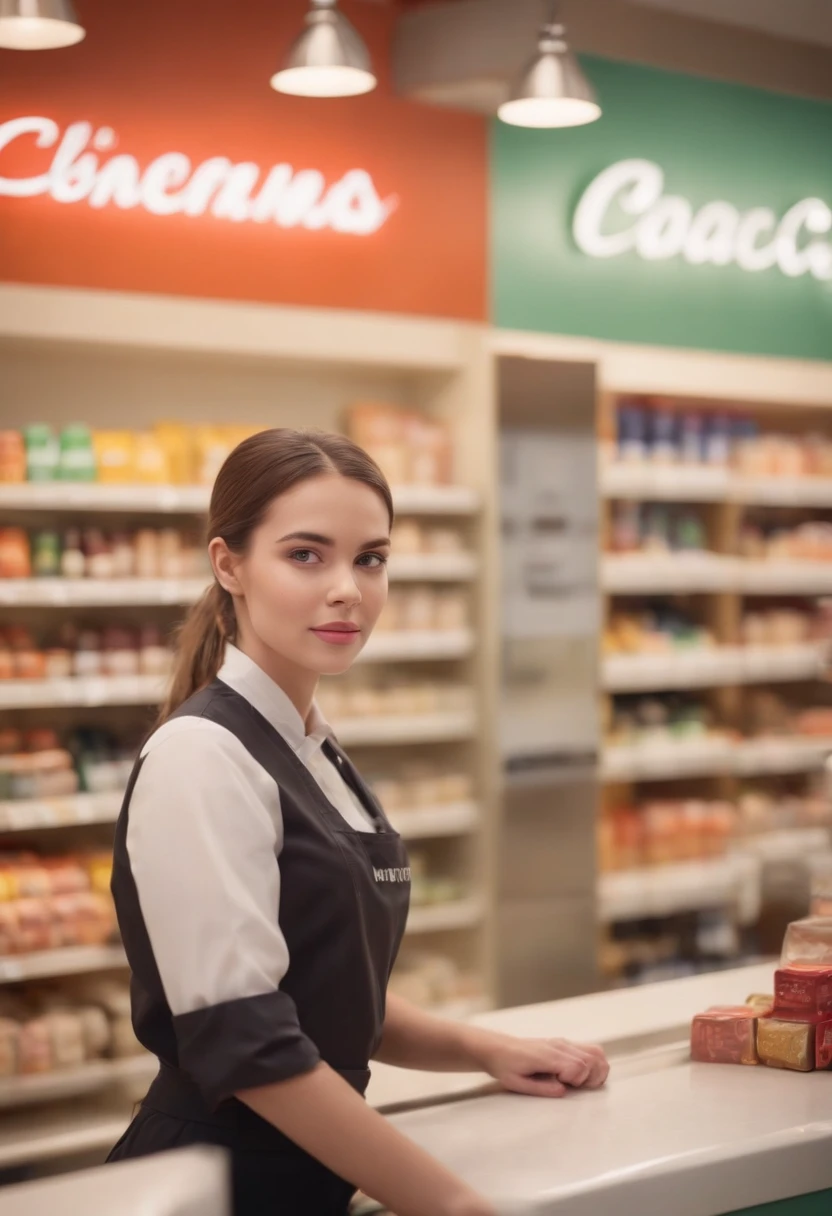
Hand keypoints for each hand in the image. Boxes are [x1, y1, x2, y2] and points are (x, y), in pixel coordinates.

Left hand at [475, 1033, 608, 1098]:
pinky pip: (589, 1049)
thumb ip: (541, 1089)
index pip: (579, 1064)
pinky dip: (594, 1063)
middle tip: (577, 1087)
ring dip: (597, 1069)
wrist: (498, 1048)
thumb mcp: (517, 1083)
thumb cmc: (506, 1065)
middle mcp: (559, 1046)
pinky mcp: (564, 1044)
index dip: (578, 1079)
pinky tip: (582, 1075)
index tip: (566, 1086)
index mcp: (548, 1055)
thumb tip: (563, 1092)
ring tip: (583, 1082)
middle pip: (593, 1057)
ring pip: (596, 1051)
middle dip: (592, 1077)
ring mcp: (563, 1043)